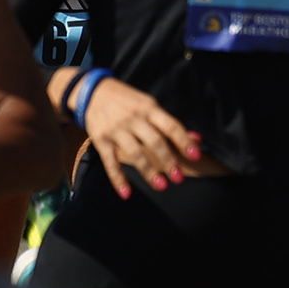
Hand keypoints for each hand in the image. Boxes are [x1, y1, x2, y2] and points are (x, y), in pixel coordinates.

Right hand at [83, 78, 200, 197]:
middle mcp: (134, 119)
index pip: (171, 126)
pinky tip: (126, 194)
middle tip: (179, 178)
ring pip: (135, 154)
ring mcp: (116, 130)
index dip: (184, 141)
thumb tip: (196, 139)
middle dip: (169, 161)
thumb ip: (169, 123)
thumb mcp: (149, 105)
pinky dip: (118, 179)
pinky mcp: (100, 140)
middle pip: (155, 142)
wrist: (92, 92)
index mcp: (149, 108)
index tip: (196, 156)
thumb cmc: (128, 101)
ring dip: (149, 172)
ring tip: (162, 186)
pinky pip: (110, 163)